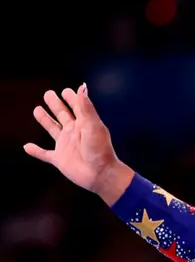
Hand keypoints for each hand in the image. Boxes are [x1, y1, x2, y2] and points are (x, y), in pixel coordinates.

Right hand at [24, 85, 132, 204]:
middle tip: (48, 94)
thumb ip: (85, 107)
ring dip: (45, 120)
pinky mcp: (60, 160)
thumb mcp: (93, 126)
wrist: (101, 174)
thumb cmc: (100, 150)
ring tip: (37, 109)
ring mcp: (66, 146)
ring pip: (53, 130)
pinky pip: (44, 154)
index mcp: (83, 124)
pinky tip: (26, 147)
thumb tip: (82, 87)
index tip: (66, 91)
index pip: (77, 107)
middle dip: (56, 104)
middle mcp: (74, 133)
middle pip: (62, 115)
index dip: (71, 98)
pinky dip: (36, 151)